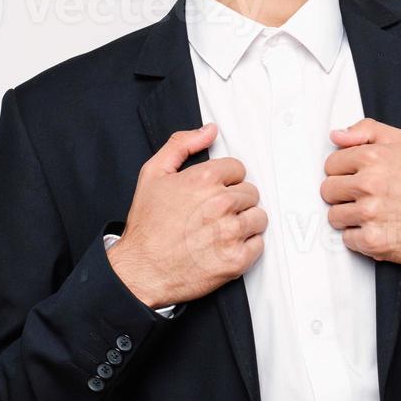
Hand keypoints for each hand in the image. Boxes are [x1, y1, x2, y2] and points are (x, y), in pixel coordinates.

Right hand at [108, 123, 266, 307]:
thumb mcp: (153, 174)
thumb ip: (181, 144)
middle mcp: (221, 204)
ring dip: (245, 223)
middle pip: (250, 192)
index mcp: (203, 180)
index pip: (238, 169)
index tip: (214, 192)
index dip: (225, 180)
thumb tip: (210, 130)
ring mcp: (231, 233)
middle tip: (215, 214)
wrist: (141, 270)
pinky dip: (247, 247)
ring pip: (258, 217)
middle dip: (235, 201)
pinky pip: (259, 244)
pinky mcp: (236, 260)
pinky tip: (226, 247)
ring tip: (222, 231)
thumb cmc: (147, 227)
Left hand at [321, 118, 400, 266]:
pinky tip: (378, 228)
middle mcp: (369, 184)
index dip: (344, 171)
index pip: (331, 163)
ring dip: (350, 217)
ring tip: (373, 213)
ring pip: (334, 216)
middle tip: (365, 196)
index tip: (358, 177)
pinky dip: (360, 238)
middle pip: (327, 190)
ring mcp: (370, 213)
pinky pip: (347, 239)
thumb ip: (367, 131)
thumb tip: (336, 135)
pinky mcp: (372, 240)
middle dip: (343, 194)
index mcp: (374, 157)